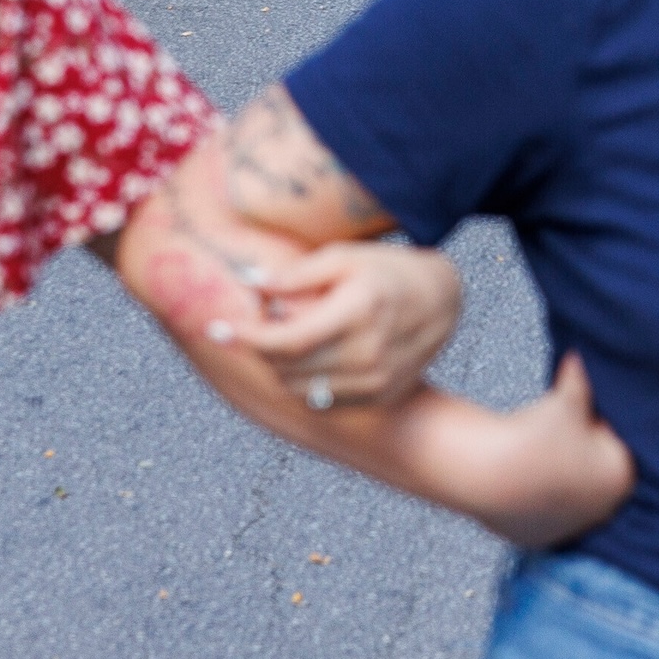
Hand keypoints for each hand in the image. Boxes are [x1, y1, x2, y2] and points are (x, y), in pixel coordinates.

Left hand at [217, 238, 464, 408]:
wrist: (443, 302)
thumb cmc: (389, 270)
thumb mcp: (346, 257)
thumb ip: (297, 273)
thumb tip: (250, 283)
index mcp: (359, 311)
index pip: (287, 340)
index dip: (246, 337)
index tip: (216, 327)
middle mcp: (368, 353)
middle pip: (287, 367)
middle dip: (259, 347)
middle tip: (257, 321)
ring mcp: (375, 381)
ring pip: (299, 388)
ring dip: (278, 366)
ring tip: (285, 334)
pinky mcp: (378, 397)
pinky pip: (319, 400)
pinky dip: (302, 381)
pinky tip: (308, 355)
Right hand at [471, 353, 638, 545]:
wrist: (484, 472)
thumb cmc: (532, 436)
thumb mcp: (566, 398)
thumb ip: (581, 378)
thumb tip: (580, 358)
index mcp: (620, 474)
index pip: (618, 443)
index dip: (597, 424)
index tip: (578, 415)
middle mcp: (604, 508)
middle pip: (599, 471)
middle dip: (585, 453)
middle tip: (558, 435)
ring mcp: (574, 527)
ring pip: (575, 493)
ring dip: (565, 476)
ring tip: (538, 456)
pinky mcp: (544, 539)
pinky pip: (550, 514)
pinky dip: (543, 498)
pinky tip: (528, 479)